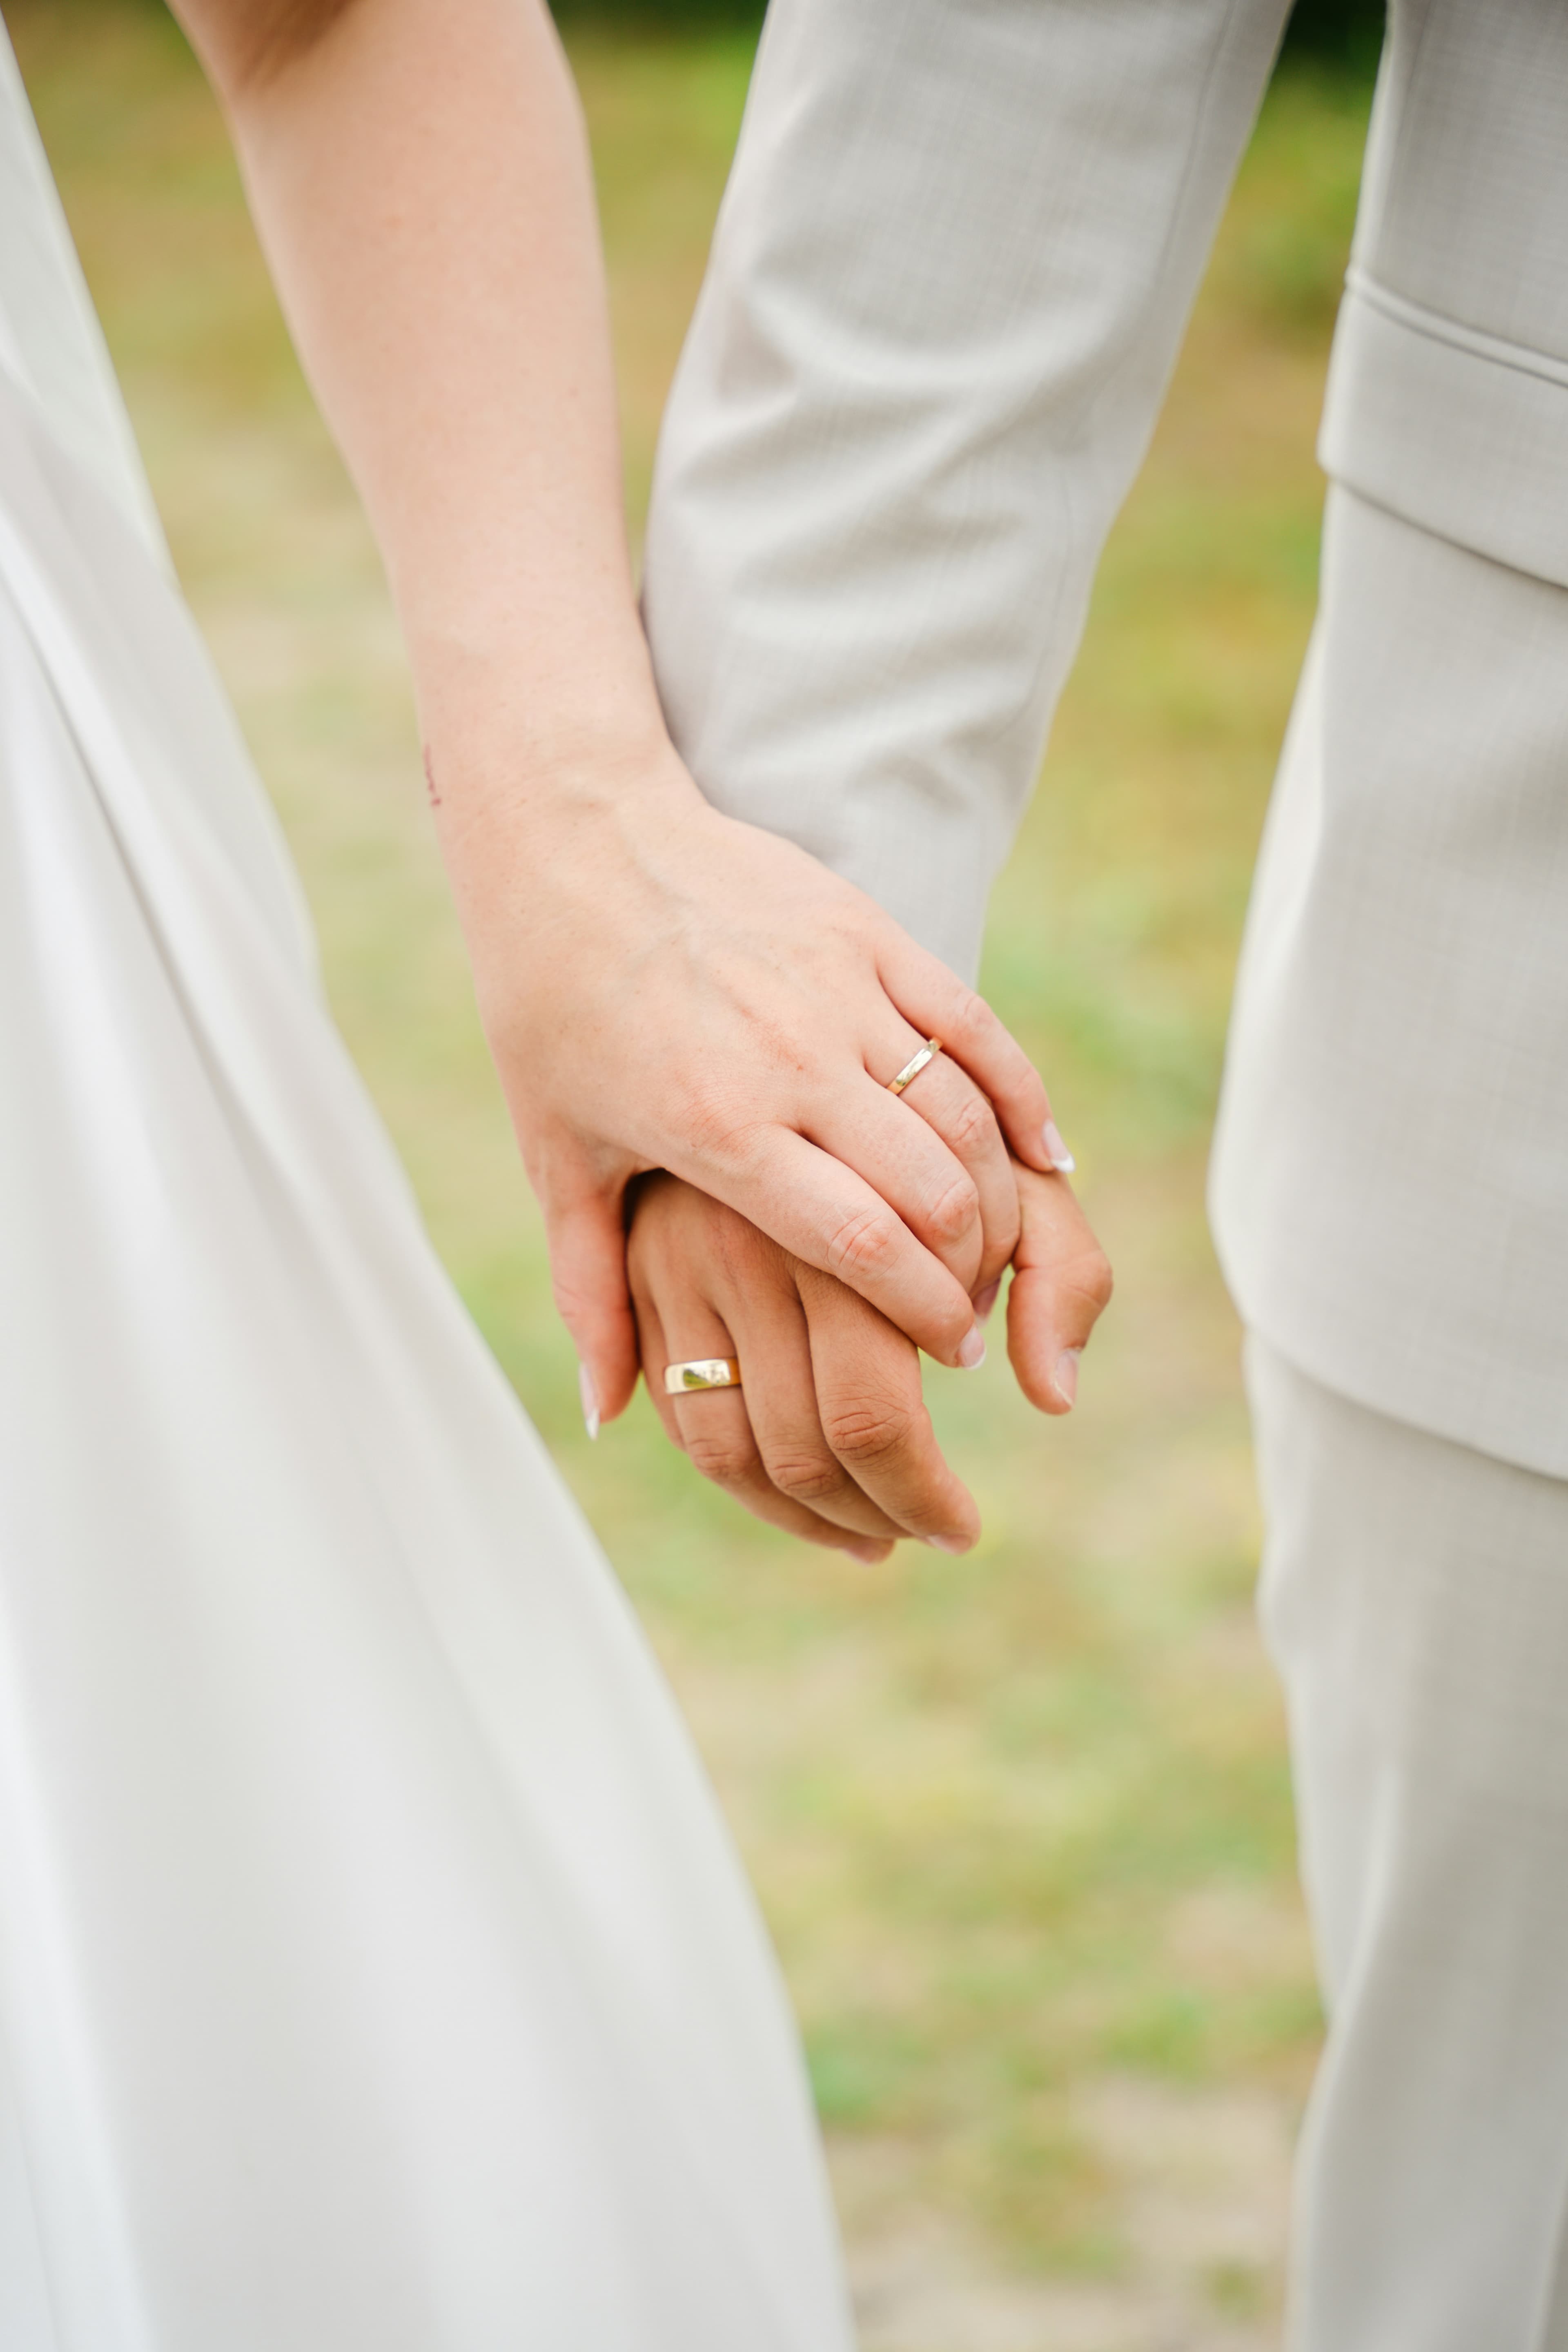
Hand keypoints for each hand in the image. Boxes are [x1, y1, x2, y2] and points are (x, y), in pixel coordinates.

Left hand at [447, 732, 1066, 1425]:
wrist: (568, 836)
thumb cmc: (548, 1006)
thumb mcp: (557, 1158)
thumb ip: (591, 1294)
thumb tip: (607, 1416)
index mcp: (714, 1127)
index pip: (862, 1244)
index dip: (924, 1310)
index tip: (951, 1352)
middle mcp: (787, 1059)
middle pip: (932, 1191)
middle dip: (970, 1273)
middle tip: (972, 1317)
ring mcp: (837, 988)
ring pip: (965, 1114)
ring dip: (999, 1195)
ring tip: (993, 1249)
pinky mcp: (867, 931)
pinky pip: (974, 1027)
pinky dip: (1021, 1098)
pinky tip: (1047, 1156)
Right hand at [624, 1159, 1111, 1555]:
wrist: (816, 1054)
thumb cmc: (943, 1138)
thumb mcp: (1022, 1184)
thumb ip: (1066, 1275)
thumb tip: (1056, 1397)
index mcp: (846, 1232)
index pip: (875, 1416)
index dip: (923, 1493)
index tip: (964, 1525)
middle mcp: (747, 1252)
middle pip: (804, 1443)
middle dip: (876, 1512)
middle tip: (930, 1533)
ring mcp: (679, 1270)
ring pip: (729, 1452)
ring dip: (805, 1520)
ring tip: (875, 1535)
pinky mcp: (640, 1284)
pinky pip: (680, 1421)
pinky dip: (741, 1482)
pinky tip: (805, 1502)